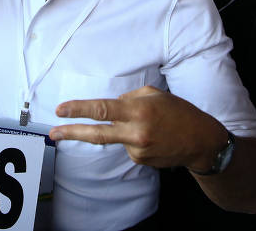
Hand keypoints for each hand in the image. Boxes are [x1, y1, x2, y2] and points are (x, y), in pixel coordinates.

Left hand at [49, 86, 227, 169]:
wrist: (201, 142)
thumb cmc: (179, 113)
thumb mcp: (155, 94)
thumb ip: (128, 97)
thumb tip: (110, 107)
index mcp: (138, 111)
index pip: (102, 109)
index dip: (79, 109)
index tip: (60, 109)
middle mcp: (135, 132)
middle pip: (96, 134)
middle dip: (71, 132)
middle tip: (53, 132)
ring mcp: (137, 149)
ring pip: (116, 135)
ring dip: (124, 129)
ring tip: (150, 126)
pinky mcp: (140, 160)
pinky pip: (128, 145)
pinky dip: (134, 138)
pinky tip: (153, 137)